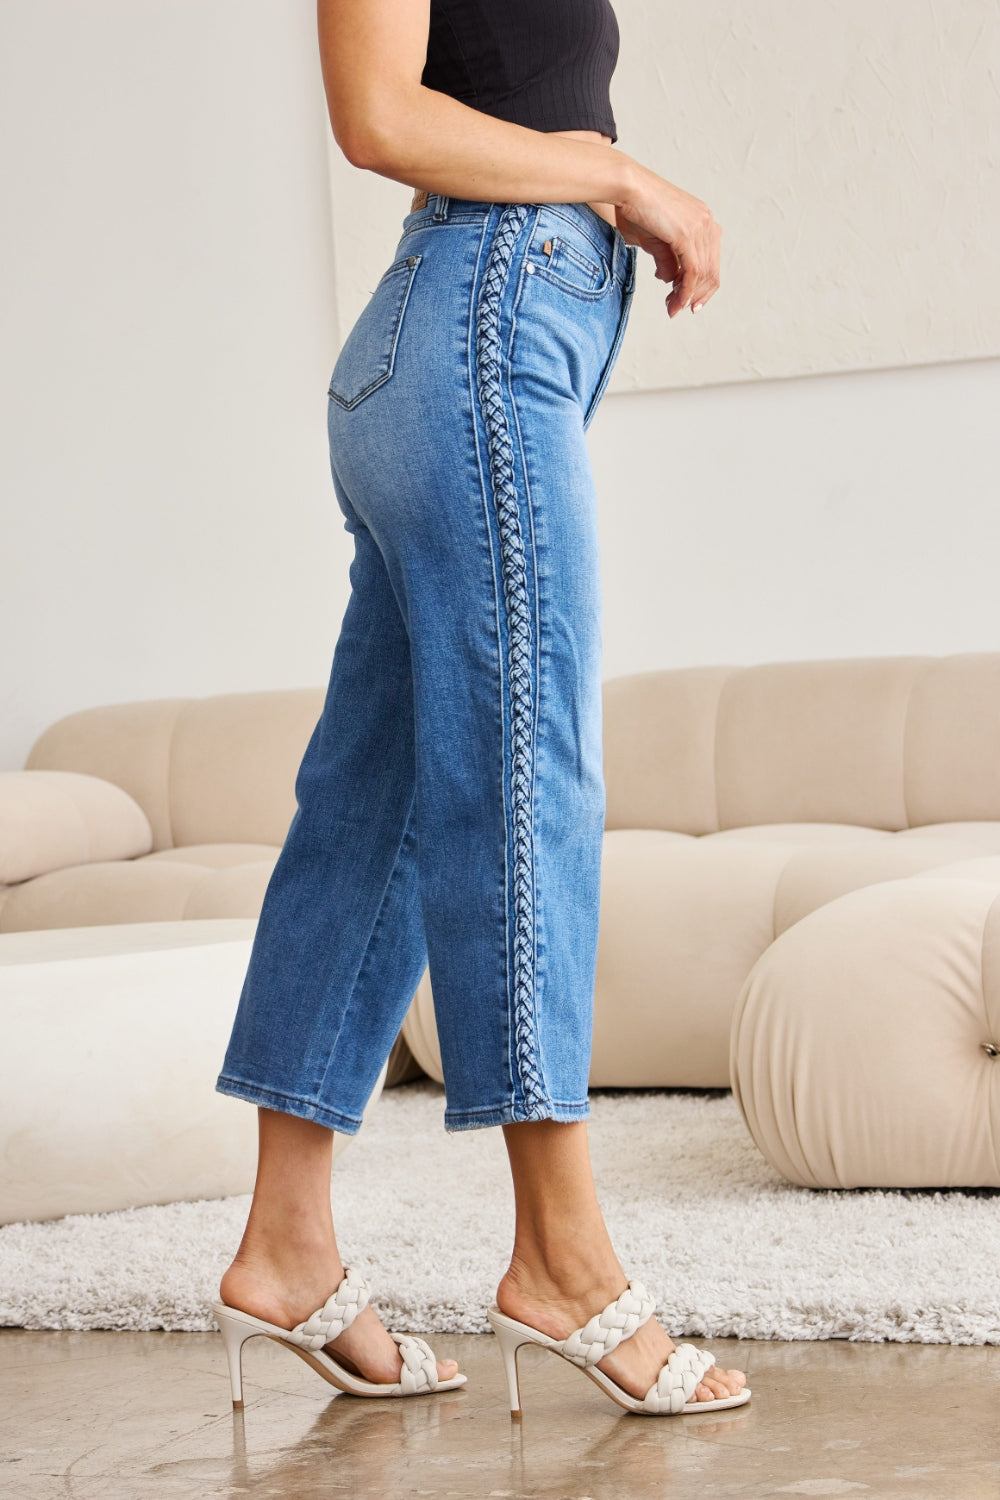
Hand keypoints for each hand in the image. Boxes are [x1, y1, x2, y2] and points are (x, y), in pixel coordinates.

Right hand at [616, 167, 721, 317]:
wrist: (627, 187)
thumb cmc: (635, 208)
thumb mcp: (654, 240)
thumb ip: (667, 259)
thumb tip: (669, 280)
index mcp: (703, 220)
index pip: (711, 260)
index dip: (702, 285)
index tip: (688, 301)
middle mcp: (707, 222)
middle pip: (711, 270)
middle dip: (696, 295)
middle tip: (678, 309)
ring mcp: (700, 227)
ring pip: (703, 274)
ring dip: (688, 297)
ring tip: (672, 309)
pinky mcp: (687, 235)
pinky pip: (692, 272)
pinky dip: (685, 291)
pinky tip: (676, 302)